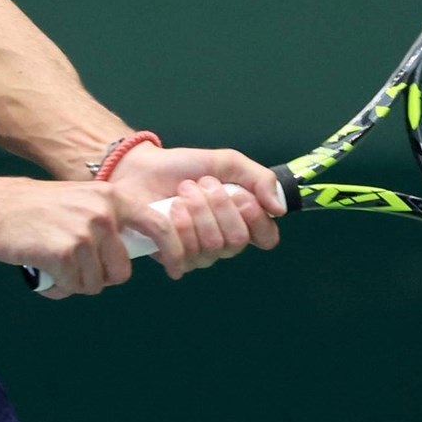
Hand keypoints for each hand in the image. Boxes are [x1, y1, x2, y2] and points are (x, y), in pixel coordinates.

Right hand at [0, 177, 178, 299]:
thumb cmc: (34, 208)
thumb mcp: (80, 200)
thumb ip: (107, 220)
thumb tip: (129, 253)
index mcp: (112, 197)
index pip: (158, 225)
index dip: (173, 251)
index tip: (177, 269)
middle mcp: (103, 214)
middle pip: (122, 271)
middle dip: (101, 276)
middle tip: (75, 264)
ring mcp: (85, 233)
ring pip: (95, 283)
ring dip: (75, 282)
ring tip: (55, 262)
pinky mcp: (64, 253)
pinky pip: (72, 287)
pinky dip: (58, 286)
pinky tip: (44, 269)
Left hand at [105, 145, 285, 274]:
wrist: (142, 169)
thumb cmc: (185, 167)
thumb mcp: (227, 162)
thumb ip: (259, 179)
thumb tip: (279, 209)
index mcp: (243, 221)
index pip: (267, 238)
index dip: (256, 219)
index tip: (240, 195)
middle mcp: (225, 243)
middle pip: (237, 239)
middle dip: (218, 205)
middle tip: (200, 184)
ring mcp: (200, 254)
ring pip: (213, 245)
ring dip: (197, 210)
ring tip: (182, 192)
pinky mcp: (174, 259)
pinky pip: (187, 253)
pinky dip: (179, 225)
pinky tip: (170, 209)